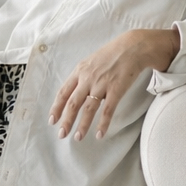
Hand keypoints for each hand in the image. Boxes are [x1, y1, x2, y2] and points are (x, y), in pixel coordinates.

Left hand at [49, 28, 180, 141]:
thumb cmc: (112, 54)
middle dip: (66, 121)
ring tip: (77, 138)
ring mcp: (102, 84)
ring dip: (82, 126)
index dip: (57, 107)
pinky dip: (103, 123)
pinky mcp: (116, 90)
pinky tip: (99, 134)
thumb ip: (82, 76)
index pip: (63, 92)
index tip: (52, 120)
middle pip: (73, 103)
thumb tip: (74, 92)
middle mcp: (88, 78)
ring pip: (88, 109)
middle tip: (61, 134)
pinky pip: (107, 110)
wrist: (133, 47)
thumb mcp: (91, 62)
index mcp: (79, 71)